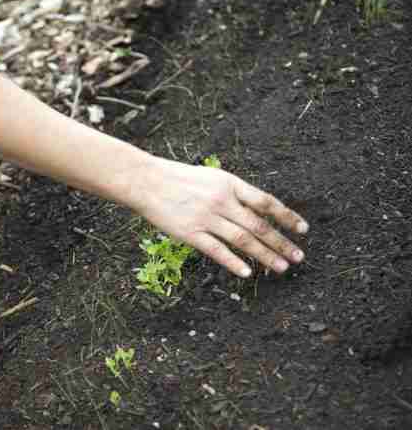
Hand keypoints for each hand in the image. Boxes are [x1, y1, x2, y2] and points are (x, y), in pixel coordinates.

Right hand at [136, 159, 308, 277]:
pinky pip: (217, 250)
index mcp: (229, 184)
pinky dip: (234, 262)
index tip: (303, 229)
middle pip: (258, 225)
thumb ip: (233, 192)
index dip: (287, 216)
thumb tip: (258, 209)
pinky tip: (248, 272)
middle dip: (281, 242)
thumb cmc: (178, 178)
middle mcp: (221, 201)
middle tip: (298, 257)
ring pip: (243, 240)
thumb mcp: (211, 177)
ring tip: (281, 268)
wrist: (146, 181)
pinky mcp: (190, 233)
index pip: (266, 202)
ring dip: (265, 255)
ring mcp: (206, 218)